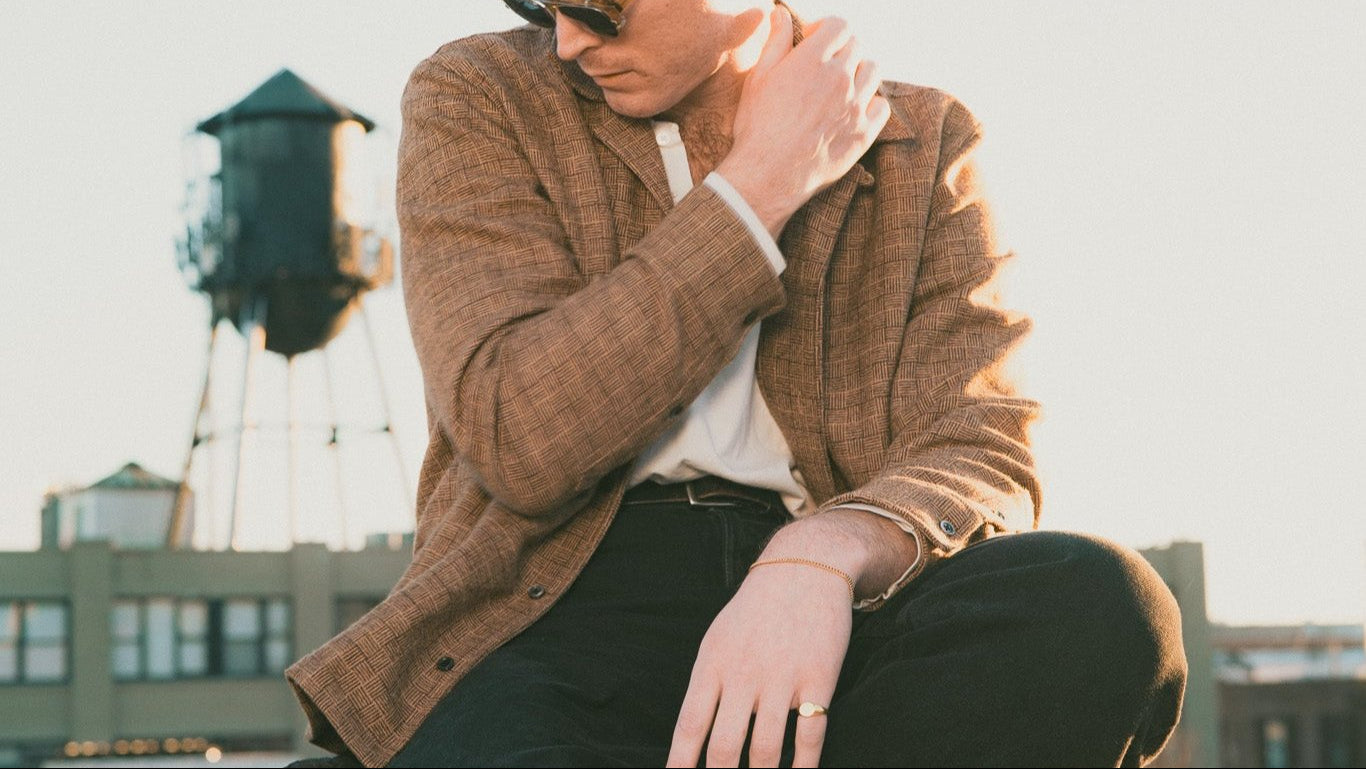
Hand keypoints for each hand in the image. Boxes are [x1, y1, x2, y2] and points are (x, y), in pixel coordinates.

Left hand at [664, 555, 853, 767]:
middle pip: (724, 747)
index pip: (689, 725)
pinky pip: (809, 736)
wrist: (805, 567)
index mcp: (713, 663)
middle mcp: (744, 674)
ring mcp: (782, 678)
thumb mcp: (719, 637)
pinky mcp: (818, 679)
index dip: (680, 764)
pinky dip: (803, 767)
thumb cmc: (757, 608)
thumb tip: (694, 733)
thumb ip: (708, 682)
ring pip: (765, 750)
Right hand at [716, 8, 891, 236]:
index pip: (839, 25)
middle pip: (856, 47)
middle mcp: (840, 77)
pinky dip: (872, 102)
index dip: (827, 29)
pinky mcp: (864, 133)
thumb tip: (780, 12)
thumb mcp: (758, 78)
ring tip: (841, 87)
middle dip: (841, 51)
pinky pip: (881, 106)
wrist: (769, 174)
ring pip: (873, 71)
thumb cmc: (758, 126)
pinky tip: (854, 109)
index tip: (814, 40)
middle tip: (823, 67)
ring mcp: (856, 105)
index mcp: (813, 58)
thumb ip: (775, 41)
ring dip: (859, 72)